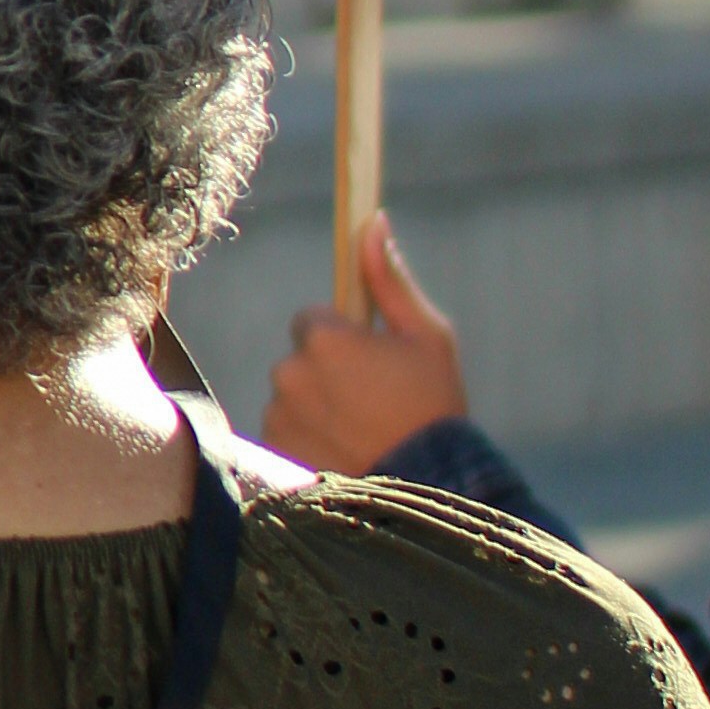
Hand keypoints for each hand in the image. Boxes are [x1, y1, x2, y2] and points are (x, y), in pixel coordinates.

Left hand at [262, 213, 468, 473]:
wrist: (427, 486)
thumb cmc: (434, 407)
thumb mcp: (426, 336)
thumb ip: (389, 278)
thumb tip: (372, 222)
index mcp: (324, 338)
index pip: (313, 320)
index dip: (344, 340)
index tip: (371, 363)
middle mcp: (290, 373)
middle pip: (301, 359)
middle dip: (328, 374)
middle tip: (372, 402)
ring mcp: (278, 415)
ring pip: (292, 397)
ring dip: (316, 408)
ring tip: (361, 432)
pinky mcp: (274, 451)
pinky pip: (286, 431)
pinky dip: (307, 439)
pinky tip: (343, 452)